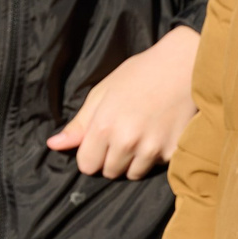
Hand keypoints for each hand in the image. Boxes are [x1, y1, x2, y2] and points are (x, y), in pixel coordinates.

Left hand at [47, 26, 199, 179]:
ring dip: (134, 161)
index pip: (86, 165)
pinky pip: (157, 167)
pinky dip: (156, 156)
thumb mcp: (103, 92)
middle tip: (124, 134)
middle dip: (112, 158)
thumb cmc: (140, 74)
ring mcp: (152, 149)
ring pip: (133, 173)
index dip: (91, 154)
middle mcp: (127, 142)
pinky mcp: (174, 152)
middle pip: (109, 172)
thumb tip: (53, 145)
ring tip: (142, 134)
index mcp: (104, 127)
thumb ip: (79, 124)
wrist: (183, 65)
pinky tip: (160, 133)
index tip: (99, 142)